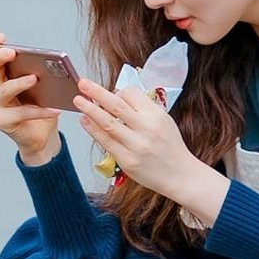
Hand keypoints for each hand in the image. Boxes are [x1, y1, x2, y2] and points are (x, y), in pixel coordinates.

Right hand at [0, 31, 61, 157]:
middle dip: (0, 57)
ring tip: (34, 78)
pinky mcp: (1, 121)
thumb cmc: (41, 103)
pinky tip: (55, 109)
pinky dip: (40, 111)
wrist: (40, 135)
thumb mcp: (44, 85)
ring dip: (19, 83)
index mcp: (2, 72)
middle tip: (13, 52)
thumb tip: (58, 65)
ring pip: (4, 90)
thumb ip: (46, 74)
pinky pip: (21, 114)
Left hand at [73, 78, 195, 198]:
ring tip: (78, 100)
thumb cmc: (171, 147)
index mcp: (156, 115)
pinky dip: (93, 130)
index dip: (117, 91)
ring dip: (90, 110)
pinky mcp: (127, 160)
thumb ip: (144, 109)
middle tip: (82, 83)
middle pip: (116, 105)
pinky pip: (106, 142)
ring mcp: (135, 145)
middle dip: (96, 92)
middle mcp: (145, 128)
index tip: (109, 91)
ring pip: (107, 123)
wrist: (180, 175)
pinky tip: (84, 121)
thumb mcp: (164, 120)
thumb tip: (119, 97)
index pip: (131, 94)